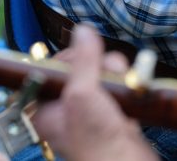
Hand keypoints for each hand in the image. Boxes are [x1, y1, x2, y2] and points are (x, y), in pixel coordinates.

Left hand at [32, 25, 158, 160]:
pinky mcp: (112, 112)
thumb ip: (83, 61)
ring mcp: (91, 110)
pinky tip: (129, 90)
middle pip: (81, 67)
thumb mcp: (83, 95)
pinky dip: (125, 83)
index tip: (82, 52)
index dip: (69, 57)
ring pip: (101, 74)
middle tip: (104, 73)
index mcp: (47, 107)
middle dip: (98, 66)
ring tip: (120, 84)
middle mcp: (67, 108)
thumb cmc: (97, 144)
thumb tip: (82, 31)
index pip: (52, 68)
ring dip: (115, 73)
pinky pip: (117, 85)